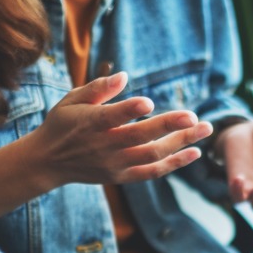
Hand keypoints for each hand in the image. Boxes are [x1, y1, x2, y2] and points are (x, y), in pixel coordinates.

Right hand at [26, 72, 213, 187]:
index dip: (130, 111)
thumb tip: (124, 76)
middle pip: (140, 137)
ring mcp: (115, 164)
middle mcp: (104, 146)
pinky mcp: (121, 176)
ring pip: (152, 155)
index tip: (149, 102)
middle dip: (169, 126)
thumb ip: (98, 88)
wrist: (48, 161)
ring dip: (181, 144)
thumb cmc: (63, 124)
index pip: (112, 117)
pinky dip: (174, 164)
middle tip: (194, 116)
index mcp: (90, 123)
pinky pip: (152, 172)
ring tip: (205, 130)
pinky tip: (194, 153)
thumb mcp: (72, 100)